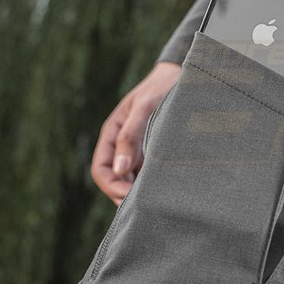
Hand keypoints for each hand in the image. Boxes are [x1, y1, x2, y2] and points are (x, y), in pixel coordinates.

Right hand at [90, 61, 180, 204]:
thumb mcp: (144, 108)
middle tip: (146, 207)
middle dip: (125, 195)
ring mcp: (138, 148)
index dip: (112, 187)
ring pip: (132, 178)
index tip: (129, 197)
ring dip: (140, 191)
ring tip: (158, 201)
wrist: (182, 75)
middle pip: (116, 179)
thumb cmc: (161, 88)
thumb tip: (120, 169)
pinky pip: (148, 171)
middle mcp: (123, 144)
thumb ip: (130, 135)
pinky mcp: (155, 149)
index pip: (102, 169)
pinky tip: (167, 188)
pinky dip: (153, 182)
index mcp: (113, 134)